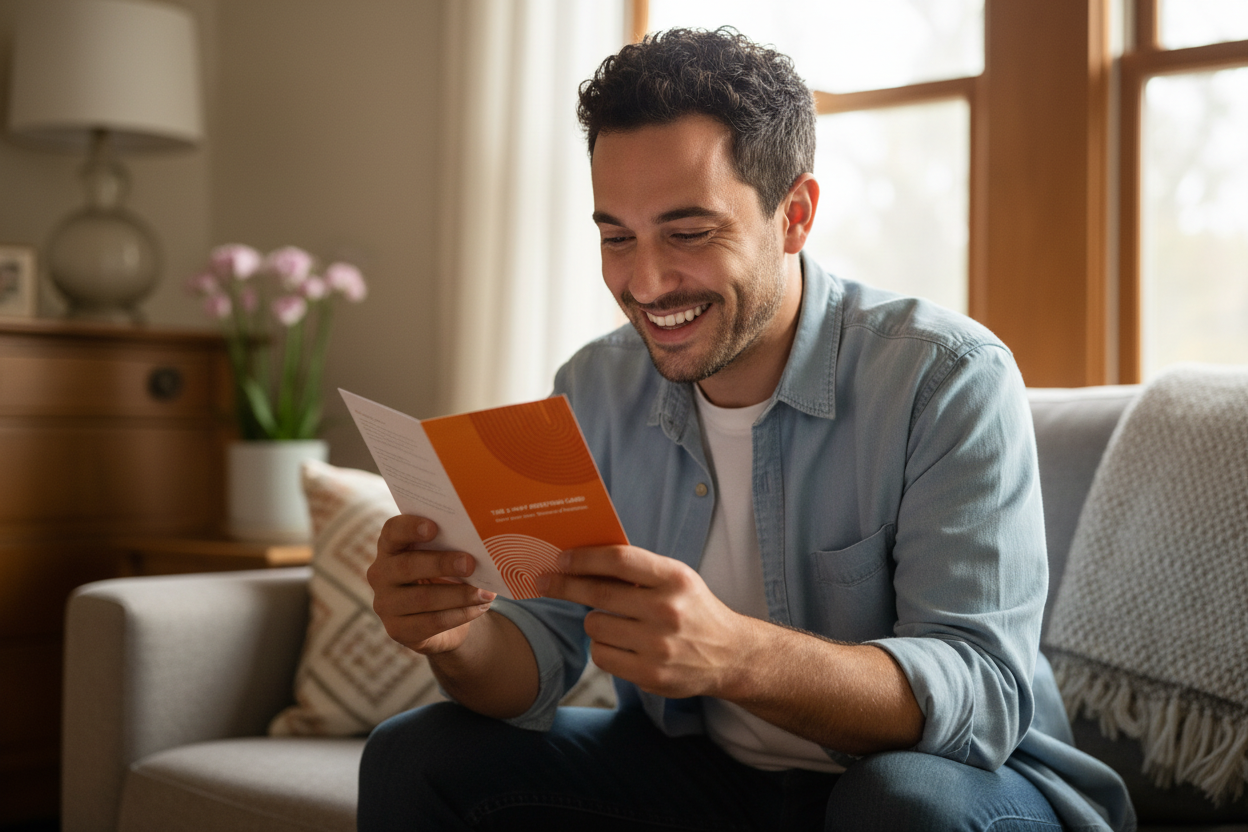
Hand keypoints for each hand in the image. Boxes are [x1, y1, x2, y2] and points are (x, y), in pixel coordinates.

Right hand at [368, 515, 496, 654]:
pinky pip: (432, 622)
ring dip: (459, 595)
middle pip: (407, 566)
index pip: (392, 531)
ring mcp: (385, 604)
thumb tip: (482, 544)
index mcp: (390, 547)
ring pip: (423, 598)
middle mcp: (380, 574)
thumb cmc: (442, 575)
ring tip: (485, 593)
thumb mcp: (442, 557)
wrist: (439, 617)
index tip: (434, 527)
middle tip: (470, 563)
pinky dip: (460, 615)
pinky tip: (479, 608)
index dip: (410, 527)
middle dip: (442, 564)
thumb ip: (452, 546)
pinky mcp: (397, 630)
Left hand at [537, 545, 751, 699]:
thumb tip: (582, 559)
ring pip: (594, 625)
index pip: (619, 560)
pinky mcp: (651, 675)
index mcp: (675, 579)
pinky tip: (622, 644)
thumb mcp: (676, 579)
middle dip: (564, 585)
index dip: (584, 557)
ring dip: (595, 621)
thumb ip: (638, 570)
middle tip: (544, 581)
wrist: (730, 654)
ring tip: (615, 622)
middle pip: (597, 593)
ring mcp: (659, 646)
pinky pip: (601, 655)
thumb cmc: (693, 609)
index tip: (560, 558)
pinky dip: (603, 647)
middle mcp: (668, 611)